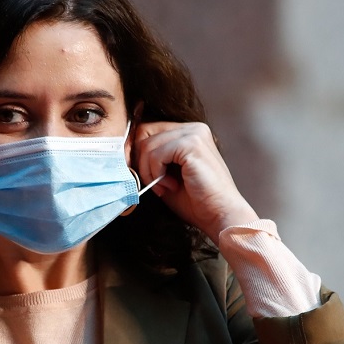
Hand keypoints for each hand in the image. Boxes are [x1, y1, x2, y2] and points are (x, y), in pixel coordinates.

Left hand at [132, 122, 258, 241]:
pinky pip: (156, 154)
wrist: (219, 215)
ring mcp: (194, 133)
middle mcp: (192, 128)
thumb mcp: (165, 175)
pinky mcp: (192, 144)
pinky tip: (170, 186)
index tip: (139, 175)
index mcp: (188, 132)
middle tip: (151, 183)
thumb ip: (150, 160)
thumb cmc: (195, 201)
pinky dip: (156, 173)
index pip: (147, 130)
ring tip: (165, 187)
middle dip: (139, 161)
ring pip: (147, 145)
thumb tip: (123, 153)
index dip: (136, 152)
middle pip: (143, 132)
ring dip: (149, 172)